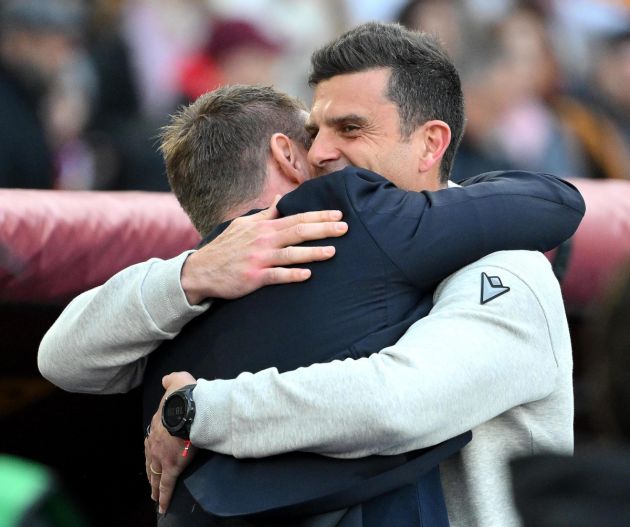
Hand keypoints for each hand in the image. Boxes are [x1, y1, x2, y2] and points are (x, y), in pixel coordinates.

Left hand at [145, 372, 197, 513]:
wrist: (189, 408)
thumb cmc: (184, 396)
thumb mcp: (176, 381)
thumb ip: (170, 381)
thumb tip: (166, 380)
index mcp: (157, 425)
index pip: (152, 440)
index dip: (152, 449)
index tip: (153, 455)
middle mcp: (154, 442)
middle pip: (150, 461)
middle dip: (151, 471)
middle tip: (150, 481)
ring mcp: (161, 456)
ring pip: (155, 475)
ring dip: (154, 487)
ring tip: (154, 497)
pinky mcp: (172, 467)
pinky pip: (166, 486)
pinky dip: (164, 497)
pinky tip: (162, 507)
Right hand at [181, 196, 347, 303]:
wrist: (202, 271)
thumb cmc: (226, 247)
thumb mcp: (243, 224)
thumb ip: (265, 214)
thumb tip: (281, 198)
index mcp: (264, 227)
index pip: (296, 217)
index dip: (318, 216)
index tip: (339, 215)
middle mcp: (263, 240)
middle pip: (298, 231)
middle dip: (323, 229)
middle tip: (345, 228)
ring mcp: (259, 258)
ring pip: (290, 253)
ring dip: (312, 252)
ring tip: (333, 252)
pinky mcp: (254, 277)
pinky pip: (276, 275)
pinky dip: (291, 274)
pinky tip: (307, 274)